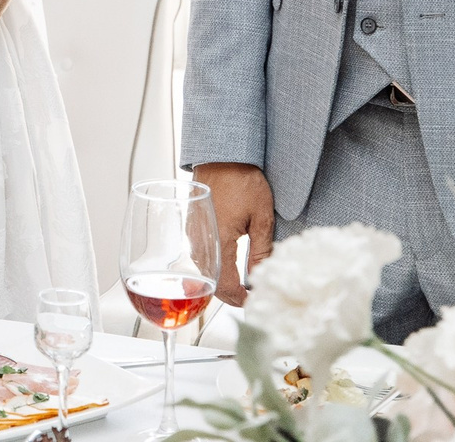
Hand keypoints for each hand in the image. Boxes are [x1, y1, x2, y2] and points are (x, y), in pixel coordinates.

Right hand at [196, 162, 275, 307]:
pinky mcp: (192, 226)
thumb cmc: (242, 179)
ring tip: (243, 282)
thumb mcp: (261, 217)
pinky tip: (229, 263)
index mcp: (217, 243)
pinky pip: (201, 255)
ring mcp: (193, 234)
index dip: (240, 300)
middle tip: (250, 295)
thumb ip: (261, 252)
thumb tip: (261, 278)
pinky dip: (214, 265)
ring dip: (221, 280)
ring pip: (204, 270)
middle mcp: (200, 242)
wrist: (222, 154)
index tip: (254, 301)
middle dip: (230, 294)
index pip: (224, 287)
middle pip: (211, 282)